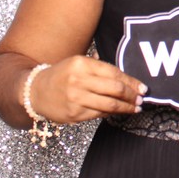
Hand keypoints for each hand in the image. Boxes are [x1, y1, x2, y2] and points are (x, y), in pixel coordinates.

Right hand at [28, 55, 147, 123]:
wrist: (35, 91)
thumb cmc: (62, 75)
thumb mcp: (78, 63)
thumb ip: (100, 68)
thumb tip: (128, 79)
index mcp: (81, 64)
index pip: (114, 73)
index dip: (131, 82)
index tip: (142, 87)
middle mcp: (78, 81)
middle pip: (115, 89)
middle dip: (132, 95)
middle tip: (141, 99)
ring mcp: (76, 99)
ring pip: (109, 105)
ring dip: (126, 108)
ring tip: (135, 108)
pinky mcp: (74, 114)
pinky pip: (99, 114)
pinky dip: (111, 113)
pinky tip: (118, 112)